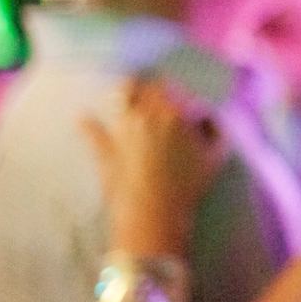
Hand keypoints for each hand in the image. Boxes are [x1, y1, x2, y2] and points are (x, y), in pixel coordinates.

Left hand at [84, 77, 227, 256]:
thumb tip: (207, 115)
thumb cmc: (188, 187)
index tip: (180, 90)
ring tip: (129, 89)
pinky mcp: (105, 149)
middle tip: (157, 88)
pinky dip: (87, 124)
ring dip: (127, 90)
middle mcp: (147, 114)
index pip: (175, 85)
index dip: (178, 86)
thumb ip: (217, 130)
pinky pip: (92, 131)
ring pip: (122, 96)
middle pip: (148, 86)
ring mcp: (123, 130)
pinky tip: (83, 118)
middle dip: (153, 86)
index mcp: (175, 112)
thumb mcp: (216, 157)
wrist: (154, 216)